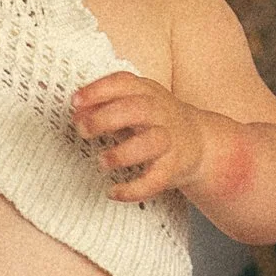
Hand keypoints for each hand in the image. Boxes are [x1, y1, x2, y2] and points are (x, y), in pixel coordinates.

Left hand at [70, 71, 218, 203]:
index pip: (123, 83)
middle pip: (137, 109)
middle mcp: (160, 113)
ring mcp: (169, 140)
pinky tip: (114, 192)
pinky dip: (134, 189)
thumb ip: (104, 107)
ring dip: (122, 153)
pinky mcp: (174, 167)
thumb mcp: (133, 104)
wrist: (200, 141)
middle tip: (83, 130)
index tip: (75, 101)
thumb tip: (76, 114)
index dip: (98, 91)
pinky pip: (156, 179)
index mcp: (147, 92)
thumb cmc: (156, 121)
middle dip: (106, 118)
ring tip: (102, 161)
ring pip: (151, 143)